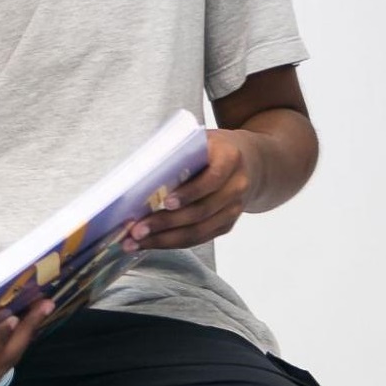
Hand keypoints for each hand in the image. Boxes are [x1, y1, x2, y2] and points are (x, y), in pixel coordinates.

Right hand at [0, 297, 51, 385]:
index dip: (6, 335)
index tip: (16, 313)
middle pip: (4, 360)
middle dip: (26, 332)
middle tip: (44, 305)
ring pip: (7, 365)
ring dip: (24, 338)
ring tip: (38, 312)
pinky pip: (1, 369)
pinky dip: (13, 347)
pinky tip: (23, 327)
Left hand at [126, 129, 256, 250]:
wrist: (249, 163)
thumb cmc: (212, 150)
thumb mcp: (199, 142)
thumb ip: (178, 154)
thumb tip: (139, 174)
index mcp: (230, 159)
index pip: (212, 179)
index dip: (189, 192)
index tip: (166, 202)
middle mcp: (237, 186)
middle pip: (202, 210)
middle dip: (166, 222)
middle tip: (137, 229)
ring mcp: (234, 209)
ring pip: (199, 230)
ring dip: (165, 239)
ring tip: (136, 242)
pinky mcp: (226, 224)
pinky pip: (199, 238)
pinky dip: (172, 242)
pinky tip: (150, 243)